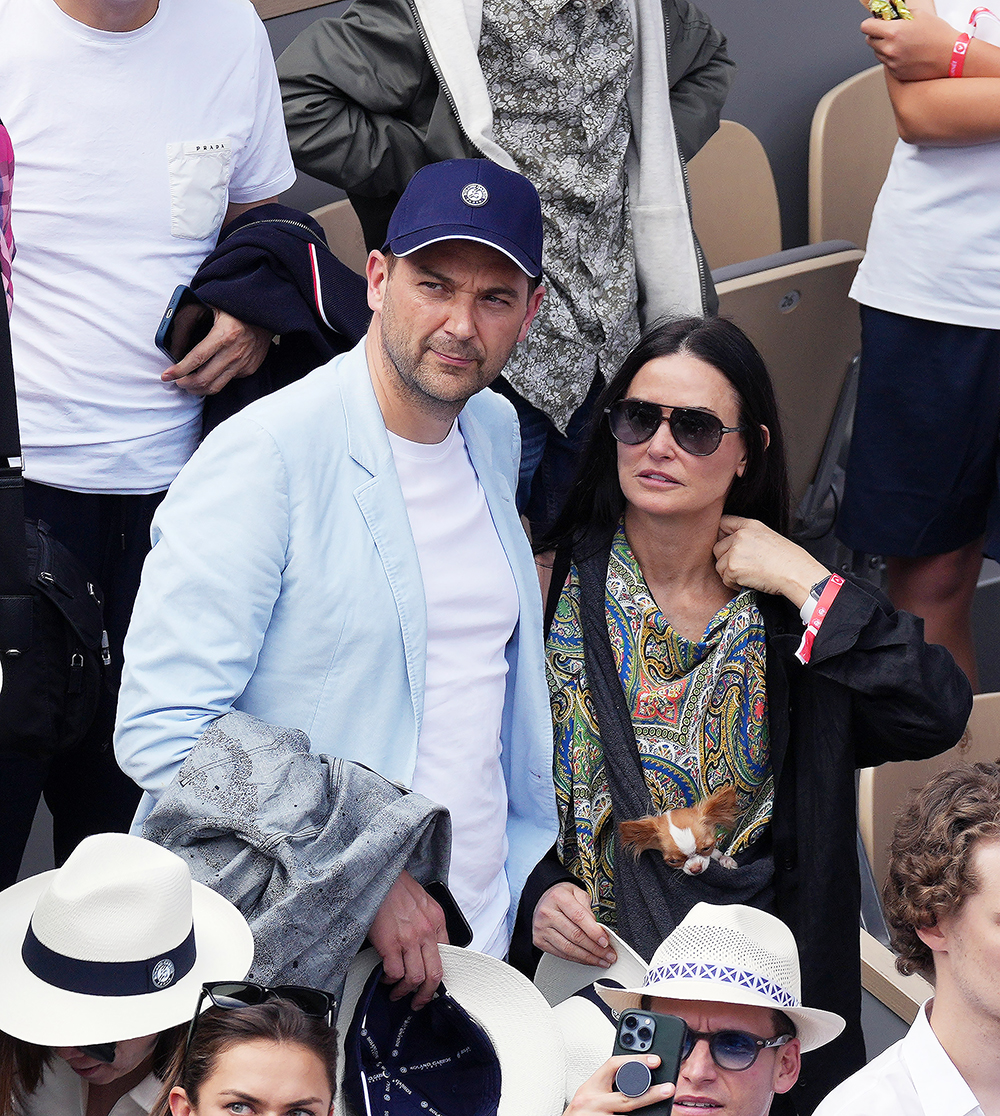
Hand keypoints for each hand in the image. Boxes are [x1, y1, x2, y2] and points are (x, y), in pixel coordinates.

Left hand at [161, 308, 271, 395]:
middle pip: (204, 379)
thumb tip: (175, 332)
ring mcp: (243, 363)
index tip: (167, 375)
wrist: (266, 314)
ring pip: (216, 386)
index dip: (179, 370)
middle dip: (186, 384)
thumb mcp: (214, 308)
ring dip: (199, 389)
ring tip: (189, 385)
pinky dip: (215, 380)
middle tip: (177, 382)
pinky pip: (228, 380)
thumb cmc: (237, 309)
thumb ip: (196, 318)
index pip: (196, 359)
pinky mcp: (249, 369)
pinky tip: (209, 374)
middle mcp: (234, 352)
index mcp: (224, 334)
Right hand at [367, 870, 448, 1008]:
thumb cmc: (396, 886)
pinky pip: (395, 973)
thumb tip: (426, 946)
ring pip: (416, 978)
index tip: (432, 986)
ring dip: (406, 991)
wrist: (379, 873)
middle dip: (427, 995)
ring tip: (398, 992)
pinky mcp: (390, 943)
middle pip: (435, 974)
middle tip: (419, 1002)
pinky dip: (390, 980)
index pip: (447, 956)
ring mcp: (409, 938)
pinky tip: (385, 978)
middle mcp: (427, 931)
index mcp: (437, 920)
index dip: (439, 977)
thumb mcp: (423, 901)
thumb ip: (428, 922)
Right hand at [532, 881, 616, 966]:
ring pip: (568, 948)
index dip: (594, 932)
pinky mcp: (540, 941)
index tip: (605, 942)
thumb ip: (589, 910)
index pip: (579, 917)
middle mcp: (547, 912)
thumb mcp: (577, 893)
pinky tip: (587, 960)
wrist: (544, 900)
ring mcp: (542, 928)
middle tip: (608, 954)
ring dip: (588, 957)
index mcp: (558, 897)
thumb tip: (600, 930)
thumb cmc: (562, 897)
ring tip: (601, 960)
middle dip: (595, 948)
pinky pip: (561, 954)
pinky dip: (577, 959)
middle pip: (575, 935)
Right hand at [564, 1056, 673, 1113]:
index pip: (613, 1065)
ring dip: (646, 1113)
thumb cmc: (579, 1113)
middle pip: (627, 1098)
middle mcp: (592, 1102)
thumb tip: (637, 1079)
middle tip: (669, 1089)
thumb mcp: (590, 1093)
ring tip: (663, 1109)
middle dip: (651, 1094)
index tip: (655, 1060)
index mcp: (590, 1087)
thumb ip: (608, 1085)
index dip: (636, 1060)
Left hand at [714, 516, 828, 607]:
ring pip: (719, 565)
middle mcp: (740, 535)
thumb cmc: (788, 560)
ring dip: (729, 573)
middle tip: (742, 568)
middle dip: (726, 560)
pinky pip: (725, 578)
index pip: (723, 522)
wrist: (796, 573)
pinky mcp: (733, 567)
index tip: (727, 547)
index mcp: (750, 525)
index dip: (721, 536)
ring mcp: (735, 551)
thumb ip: (748, 536)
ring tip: (748, 576)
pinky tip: (748, 582)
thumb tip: (729, 544)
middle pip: (717, 548)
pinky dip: (734, 584)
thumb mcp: (768, 537)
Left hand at [861, 9, 954, 79]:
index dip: (870, 23)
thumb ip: (900, 13)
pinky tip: (906, 53)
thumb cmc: (937, 34)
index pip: (866, 27)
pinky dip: (892, 58)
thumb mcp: (919, 15)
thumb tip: (889, 13)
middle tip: (889, 31)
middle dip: (877, 34)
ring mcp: (892, 63)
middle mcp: (889, 49)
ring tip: (901, 42)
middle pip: (869, 41)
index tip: (875, 22)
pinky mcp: (896, 73)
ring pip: (877, 53)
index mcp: (893, 32)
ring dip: (884, 47)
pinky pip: (887, 63)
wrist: (950, 55)